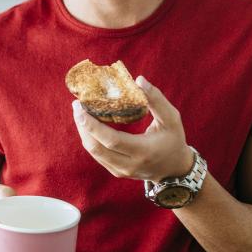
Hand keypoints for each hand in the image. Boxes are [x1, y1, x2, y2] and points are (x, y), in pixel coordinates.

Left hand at [72, 76, 192, 182]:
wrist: (175, 169)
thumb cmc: (174, 139)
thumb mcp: (171, 118)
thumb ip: (156, 100)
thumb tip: (138, 80)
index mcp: (144, 151)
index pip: (111, 140)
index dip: (92, 125)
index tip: (80, 107)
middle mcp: (130, 165)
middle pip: (96, 147)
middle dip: (82, 126)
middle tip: (77, 105)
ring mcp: (121, 171)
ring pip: (94, 152)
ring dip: (84, 131)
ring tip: (80, 112)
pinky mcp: (117, 172)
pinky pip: (98, 155)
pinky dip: (91, 139)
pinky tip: (89, 124)